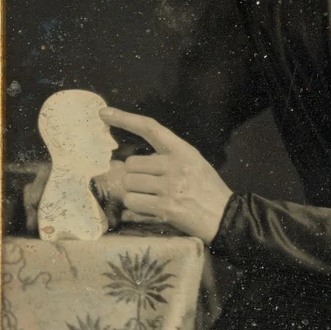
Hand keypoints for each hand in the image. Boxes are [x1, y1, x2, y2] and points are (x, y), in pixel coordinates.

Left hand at [97, 108, 232, 242]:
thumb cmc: (206, 190)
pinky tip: (151, 210)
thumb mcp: (193, 164)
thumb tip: (127, 164)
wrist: (226, 216)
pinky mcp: (165, 207)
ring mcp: (170, 186)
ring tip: (152, 199)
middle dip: (134, 177)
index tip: (105, 113)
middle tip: (149, 186)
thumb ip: (165, 159)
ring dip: (134, 194)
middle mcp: (175, 165)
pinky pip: (133, 203)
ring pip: (129, 184)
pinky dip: (136, 208)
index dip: (125, 119)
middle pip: (131, 164)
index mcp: (182, 151)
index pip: (151, 128)